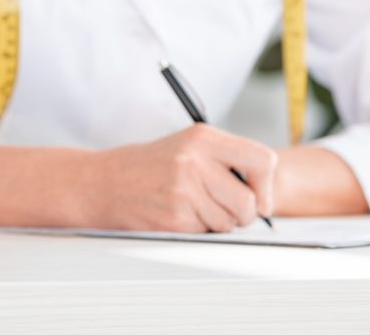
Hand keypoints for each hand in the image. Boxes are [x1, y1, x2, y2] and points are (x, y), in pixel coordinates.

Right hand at [85, 124, 277, 232]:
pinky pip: (207, 232)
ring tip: (191, 205)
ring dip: (217, 222)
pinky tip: (177, 213)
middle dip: (241, 213)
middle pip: (250, 202)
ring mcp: (185, 189)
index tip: (260, 196)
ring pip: (230, 222)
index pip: (263, 160)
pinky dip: (197, 229)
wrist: (103, 182)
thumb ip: (225, 160)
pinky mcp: (176, 216)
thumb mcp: (186, 146)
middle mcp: (195, 160)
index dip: (267, 186)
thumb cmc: (147, 166)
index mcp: (203, 137)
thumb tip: (265, 193)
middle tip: (220, 205)